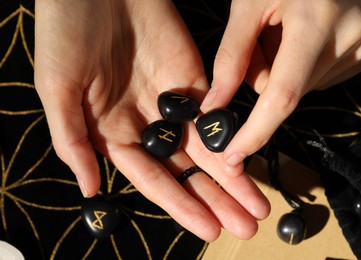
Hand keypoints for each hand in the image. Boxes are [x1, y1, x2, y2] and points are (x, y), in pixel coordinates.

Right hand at [34, 0, 269, 240]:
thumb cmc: (65, 32)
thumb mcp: (56, 88)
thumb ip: (73, 139)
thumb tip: (89, 189)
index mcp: (114, 133)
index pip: (153, 179)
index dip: (181, 205)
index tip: (210, 229)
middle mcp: (146, 124)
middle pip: (186, 170)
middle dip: (216, 198)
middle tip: (245, 225)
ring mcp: (171, 101)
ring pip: (206, 147)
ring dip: (232, 175)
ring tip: (256, 204)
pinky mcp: (192, 77)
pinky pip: (215, 112)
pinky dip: (231, 134)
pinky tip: (249, 157)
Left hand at [201, 0, 360, 169]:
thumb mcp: (249, 5)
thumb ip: (231, 57)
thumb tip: (214, 105)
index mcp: (315, 22)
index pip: (282, 95)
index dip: (256, 131)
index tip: (233, 156)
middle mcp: (350, 36)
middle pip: (288, 92)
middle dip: (265, 78)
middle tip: (267, 40)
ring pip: (305, 87)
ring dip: (287, 70)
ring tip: (293, 31)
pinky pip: (325, 77)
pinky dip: (309, 66)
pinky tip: (313, 36)